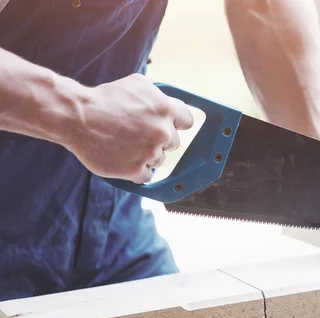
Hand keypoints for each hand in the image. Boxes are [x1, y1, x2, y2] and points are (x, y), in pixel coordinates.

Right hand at [64, 74, 193, 183]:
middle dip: (160, 140)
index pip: (187, 121)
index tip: (169, 127)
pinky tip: (124, 159)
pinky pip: (147, 176)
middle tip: (140, 135)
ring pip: (160, 160)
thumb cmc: (104, 99)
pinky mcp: (136, 169)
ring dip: (148, 155)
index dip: (176, 124)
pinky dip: (137, 170)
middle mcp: (162, 131)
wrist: (77, 117)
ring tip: (126, 145)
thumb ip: (159, 97)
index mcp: (165, 109)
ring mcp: (150, 152)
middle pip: (174, 143)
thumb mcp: (138, 85)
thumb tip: (170, 107)